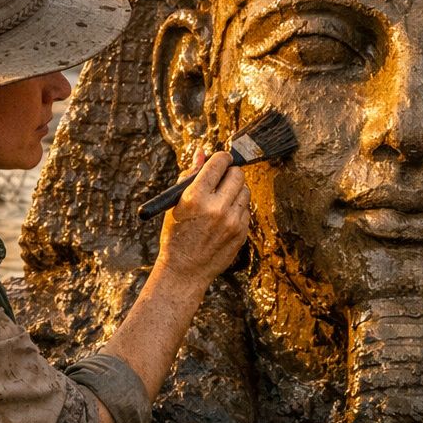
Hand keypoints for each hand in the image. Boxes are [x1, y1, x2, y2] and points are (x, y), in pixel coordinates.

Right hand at [155, 151, 249, 288]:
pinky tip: (224, 216)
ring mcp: (232, 221)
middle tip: (222, 179)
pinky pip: (247, 209)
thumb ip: (190, 176)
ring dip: (236, 190)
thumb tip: (202, 152)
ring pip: (245, 190)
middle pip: (237, 174)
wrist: (184, 270)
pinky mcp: (241, 232)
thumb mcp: (176, 203)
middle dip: (230, 173)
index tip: (220, 160)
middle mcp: (217, 208)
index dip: (221, 158)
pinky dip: (238, 208)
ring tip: (222, 199)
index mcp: (196, 197)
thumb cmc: (176, 234)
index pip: (219, 162)